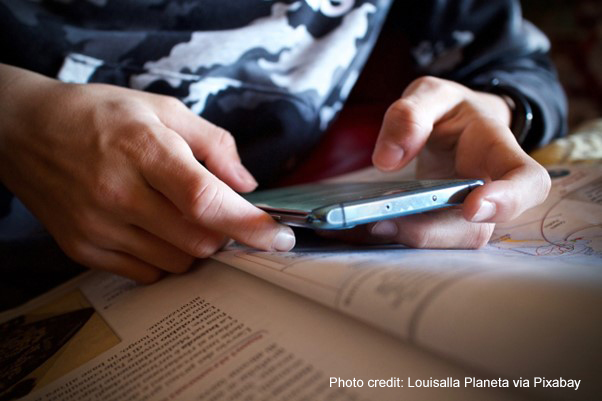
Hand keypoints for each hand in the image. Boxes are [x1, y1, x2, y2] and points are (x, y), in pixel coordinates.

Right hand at [0, 65, 294, 281]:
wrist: (25, 130)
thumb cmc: (100, 115)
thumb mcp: (163, 109)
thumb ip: (214, 144)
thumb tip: (247, 186)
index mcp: (143, 150)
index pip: (206, 201)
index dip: (250, 224)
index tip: (279, 238)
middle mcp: (118, 193)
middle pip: (200, 240)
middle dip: (224, 233)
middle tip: (219, 212)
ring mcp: (98, 226)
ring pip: (178, 262)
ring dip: (195, 245)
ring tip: (178, 214)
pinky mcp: (83, 249)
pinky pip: (146, 273)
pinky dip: (165, 257)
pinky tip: (153, 229)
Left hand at [330, 76, 550, 247]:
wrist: (452, 128)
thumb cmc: (450, 111)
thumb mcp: (431, 94)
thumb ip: (411, 113)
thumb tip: (388, 159)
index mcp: (497, 150)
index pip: (526, 180)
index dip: (509, 200)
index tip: (471, 207)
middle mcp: (487, 191)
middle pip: (476, 229)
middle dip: (431, 232)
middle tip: (383, 223)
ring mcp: (464, 215)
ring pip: (447, 242)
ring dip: (408, 240)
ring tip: (367, 225)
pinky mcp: (439, 225)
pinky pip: (423, 240)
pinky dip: (393, 238)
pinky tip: (361, 229)